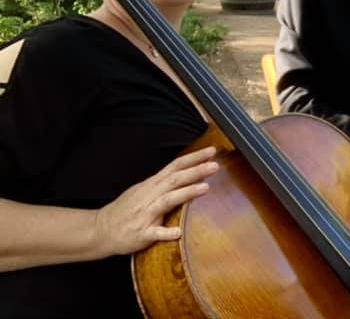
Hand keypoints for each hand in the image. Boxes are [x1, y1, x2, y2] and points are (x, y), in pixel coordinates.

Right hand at [94, 147, 218, 255]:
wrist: (100, 229)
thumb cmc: (126, 209)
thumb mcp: (144, 189)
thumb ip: (166, 182)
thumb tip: (190, 172)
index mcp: (152, 185)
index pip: (175, 166)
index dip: (194, 158)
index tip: (212, 151)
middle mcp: (150, 196)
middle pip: (175, 180)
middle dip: (195, 171)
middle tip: (215, 165)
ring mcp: (145, 214)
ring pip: (167, 201)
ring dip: (186, 193)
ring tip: (205, 188)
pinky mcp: (141, 233)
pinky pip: (154, 232)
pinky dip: (166, 232)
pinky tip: (178, 232)